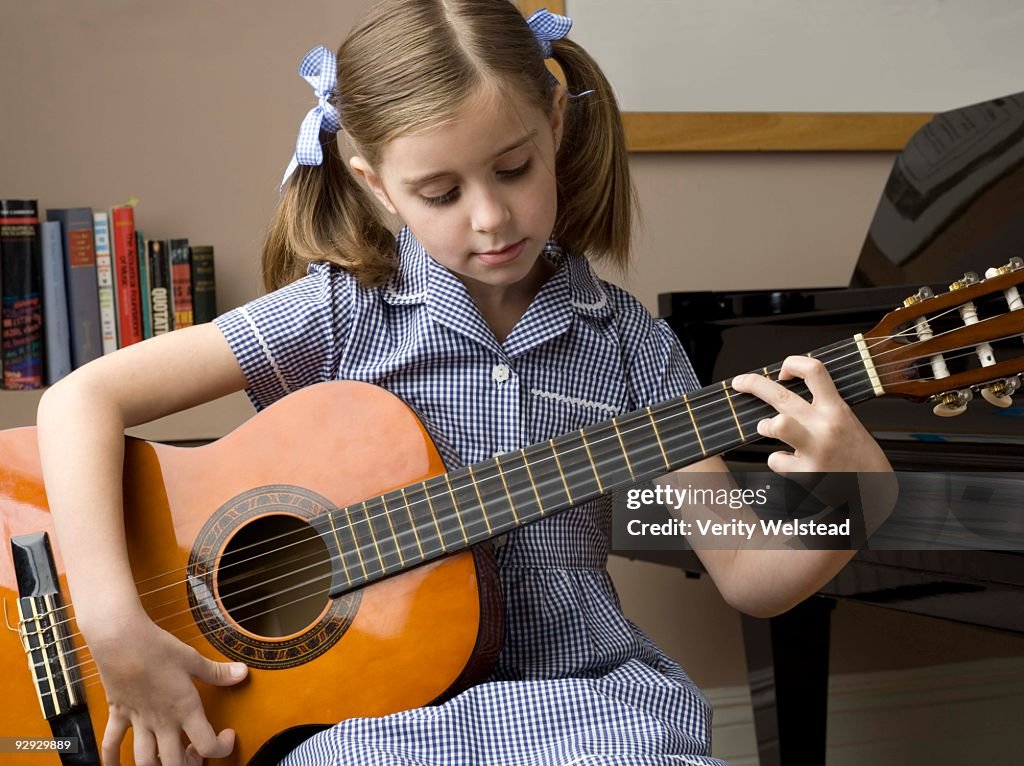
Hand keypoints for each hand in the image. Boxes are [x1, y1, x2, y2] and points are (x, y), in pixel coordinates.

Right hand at [85, 611, 247, 765]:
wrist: (121, 640)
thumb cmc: (157, 647)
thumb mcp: (192, 658)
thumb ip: (217, 672)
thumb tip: (242, 673)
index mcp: (184, 709)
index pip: (207, 745)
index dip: (222, 747)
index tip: (226, 735)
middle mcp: (161, 721)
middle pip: (173, 764)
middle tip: (195, 754)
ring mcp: (138, 721)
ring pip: (144, 760)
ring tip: (164, 761)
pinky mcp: (118, 714)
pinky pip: (111, 743)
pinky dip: (111, 758)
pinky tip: (114, 765)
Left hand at [731, 355, 891, 475]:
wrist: (874, 492)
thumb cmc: (857, 455)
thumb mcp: (846, 422)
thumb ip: (822, 408)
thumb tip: (787, 395)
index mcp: (836, 409)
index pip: (814, 370)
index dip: (792, 364)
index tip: (781, 372)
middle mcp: (825, 426)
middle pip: (781, 395)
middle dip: (753, 384)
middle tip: (739, 383)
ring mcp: (815, 450)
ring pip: (776, 425)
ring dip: (765, 425)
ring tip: (768, 428)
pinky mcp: (807, 473)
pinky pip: (776, 460)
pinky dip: (779, 461)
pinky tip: (792, 464)